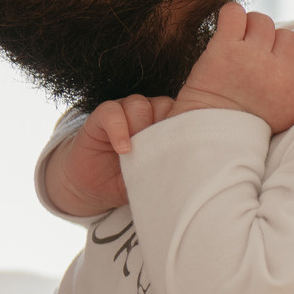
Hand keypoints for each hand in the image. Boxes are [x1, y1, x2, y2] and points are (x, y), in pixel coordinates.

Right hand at [44, 95, 178, 215]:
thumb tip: (197, 174)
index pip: (183, 114)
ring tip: (136, 155)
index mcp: (166, 127)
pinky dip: (118, 129)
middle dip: (162, 129)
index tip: (181, 152)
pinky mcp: (102, 117)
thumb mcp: (157, 177)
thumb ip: (173, 167)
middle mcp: (147, 115)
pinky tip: (123, 149)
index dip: (184, 128)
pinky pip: (112, 112)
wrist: (95, 188)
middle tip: (158, 155)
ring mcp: (125, 114)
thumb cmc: (132, 182)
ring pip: (139, 105)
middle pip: (163, 106)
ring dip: (139, 128)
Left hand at [172, 3, 293, 133]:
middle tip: (255, 58)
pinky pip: (235, 13)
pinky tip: (227, 31)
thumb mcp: (289, 111)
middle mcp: (279, 74)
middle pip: (287, 34)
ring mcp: (252, 59)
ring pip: (262, 20)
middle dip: (272, 41)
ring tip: (240, 47)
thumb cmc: (248, 122)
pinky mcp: (225, 48)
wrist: (207, 133)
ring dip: (251, 28)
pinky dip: (231, 16)